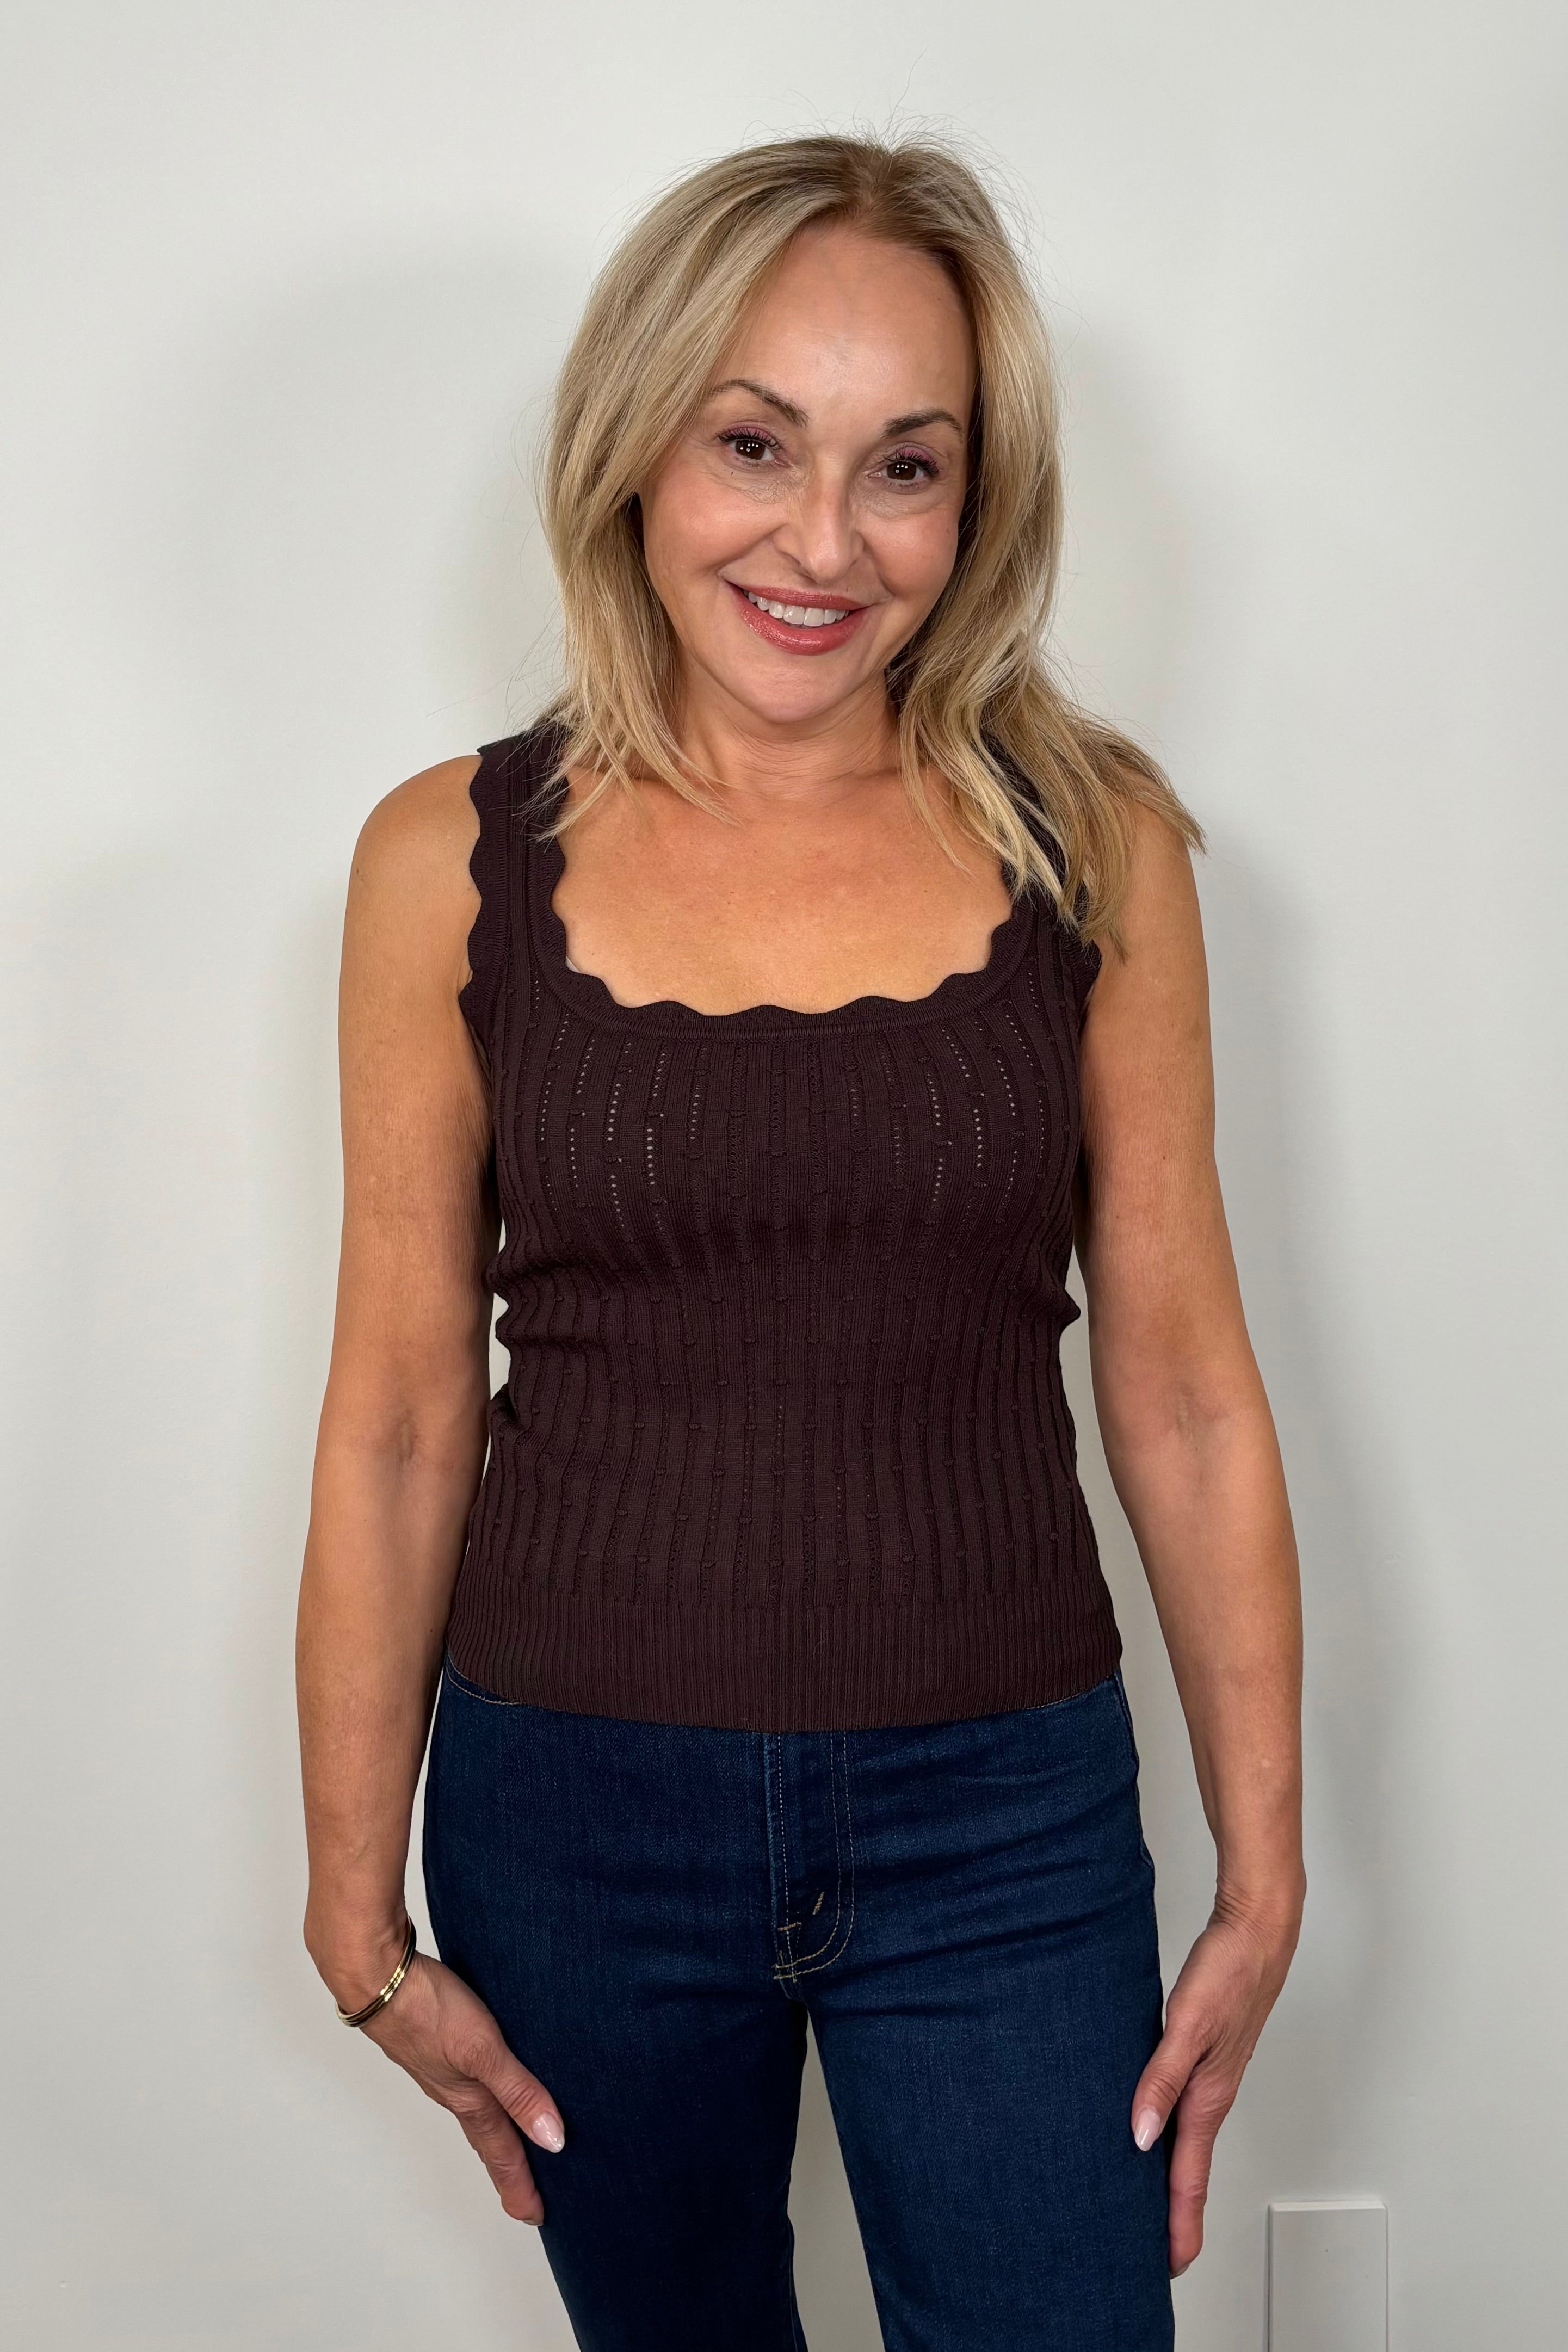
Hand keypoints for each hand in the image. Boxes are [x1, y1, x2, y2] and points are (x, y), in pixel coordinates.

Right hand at [354, 1948, 565, 2223]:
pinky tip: (484, 2077)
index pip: (502, 2153)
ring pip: (475, 2109)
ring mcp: (439, 2066)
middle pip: (488, 2138)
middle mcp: (453, 2089)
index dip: (520, 2185)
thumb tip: (551, 2139)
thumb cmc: (426, 2010)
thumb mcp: (483, 2050)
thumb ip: (518, 2091)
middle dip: (508, 2168)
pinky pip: (464, 2078)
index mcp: (468, 2099)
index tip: (534, 2215)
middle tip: (525, 2195)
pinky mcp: (433, 2039)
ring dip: (495, 2131)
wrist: (377, 1977)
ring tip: (509, 2143)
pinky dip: (481, 2091)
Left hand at [1129, 1896, 1301, 2276]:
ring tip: (1145, 2203)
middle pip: (1189, 2170)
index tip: (1170, 2267)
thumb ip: (1161, 2078)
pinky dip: (1169, 2133)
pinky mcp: (1205, 2052)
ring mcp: (1211, 2075)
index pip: (1189, 2178)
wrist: (1258, 1929)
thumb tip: (1141, 2135)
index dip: (1178, 2225)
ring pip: (1187, 2141)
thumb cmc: (1229, 1971)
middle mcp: (1211, 2094)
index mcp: (1208, 2097)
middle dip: (1173, 2215)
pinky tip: (1150, 2129)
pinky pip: (1184, 2108)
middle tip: (1151, 2253)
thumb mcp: (1186, 2024)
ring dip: (1170, 2176)